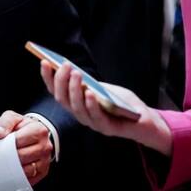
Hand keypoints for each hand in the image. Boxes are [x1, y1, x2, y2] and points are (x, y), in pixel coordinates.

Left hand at [0, 111, 52, 184]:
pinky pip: (28, 179)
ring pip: (25, 170)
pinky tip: (11, 172)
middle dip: (8, 156)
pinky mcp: (42, 172)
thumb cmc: (22, 127)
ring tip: (5, 163)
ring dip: (13, 168)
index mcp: (39, 130)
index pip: (18, 140)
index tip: (1, 144)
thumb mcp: (13, 118)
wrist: (34, 134)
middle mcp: (45, 146)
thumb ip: (5, 122)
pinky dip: (18, 177)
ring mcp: (45, 161)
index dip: (7, 143)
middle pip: (21, 156)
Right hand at [40, 61, 172, 154]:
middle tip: (65, 65)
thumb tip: (74, 71)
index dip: (48, 78)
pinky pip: (95, 117)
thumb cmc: (124, 103)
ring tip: (76, 74)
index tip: (44, 62)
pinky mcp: (107, 129)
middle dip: (61, 81)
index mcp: (77, 104)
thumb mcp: (106, 88)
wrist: (147, 121)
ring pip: (76, 109)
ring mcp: (93, 123)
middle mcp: (81, 115)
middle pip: (63, 100)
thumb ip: (91, 83)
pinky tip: (90, 92)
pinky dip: (91, 104)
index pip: (57, 91)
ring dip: (74, 90)